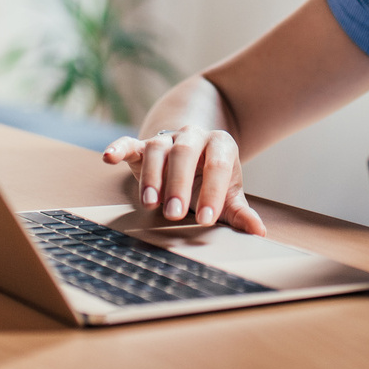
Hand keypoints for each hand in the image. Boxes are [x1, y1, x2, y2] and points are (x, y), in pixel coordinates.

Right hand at [102, 126, 264, 235]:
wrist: (193, 152)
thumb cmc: (210, 179)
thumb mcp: (227, 193)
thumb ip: (240, 212)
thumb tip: (259, 232)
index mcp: (220, 144)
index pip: (218, 165)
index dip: (214, 191)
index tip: (208, 219)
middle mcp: (194, 136)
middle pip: (185, 154)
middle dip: (180, 183)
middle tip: (174, 214)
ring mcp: (167, 139)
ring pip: (157, 150)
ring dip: (152, 176)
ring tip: (150, 203)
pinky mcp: (142, 144)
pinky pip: (130, 143)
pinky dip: (119, 148)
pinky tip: (109, 158)